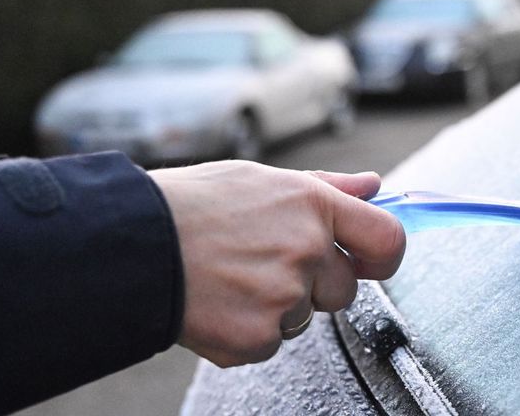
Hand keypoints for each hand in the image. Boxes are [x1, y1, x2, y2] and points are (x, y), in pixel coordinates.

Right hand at [148, 160, 404, 367]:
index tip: (370, 261)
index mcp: (314, 205)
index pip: (388, 239)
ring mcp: (284, 296)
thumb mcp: (262, 179)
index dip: (384, 256)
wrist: (131, 244)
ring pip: (304, 316)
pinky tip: (219, 302)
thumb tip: (372, 186)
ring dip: (278, 307)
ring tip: (232, 277)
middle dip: (315, 284)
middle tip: (264, 264)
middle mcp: (306, 249)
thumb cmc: (191, 205)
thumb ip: (326, 187)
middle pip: (345, 289)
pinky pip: (272, 342)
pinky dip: (248, 331)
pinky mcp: (257, 336)